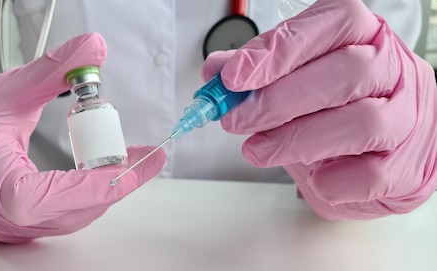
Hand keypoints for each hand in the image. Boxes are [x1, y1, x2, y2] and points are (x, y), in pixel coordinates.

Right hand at [0, 33, 165, 242]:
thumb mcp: (12, 85)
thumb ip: (54, 68)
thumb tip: (94, 48)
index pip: (27, 197)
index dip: (80, 189)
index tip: (123, 168)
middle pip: (58, 212)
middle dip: (107, 186)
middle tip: (142, 159)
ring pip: (64, 221)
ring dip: (102, 194)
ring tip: (130, 164)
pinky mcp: (12, 228)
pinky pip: (58, 221)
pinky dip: (86, 200)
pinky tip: (104, 178)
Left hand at [202, 0, 436, 219]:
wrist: (388, 155)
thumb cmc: (338, 111)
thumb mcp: (295, 82)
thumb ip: (257, 74)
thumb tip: (215, 70)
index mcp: (366, 37)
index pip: (334, 24)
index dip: (279, 49)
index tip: (233, 77)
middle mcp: (395, 70)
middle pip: (347, 72)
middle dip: (278, 100)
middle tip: (236, 120)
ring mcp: (410, 118)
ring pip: (362, 122)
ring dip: (296, 140)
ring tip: (258, 151)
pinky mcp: (408, 167)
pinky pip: (371, 174)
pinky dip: (331, 179)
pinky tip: (311, 177)